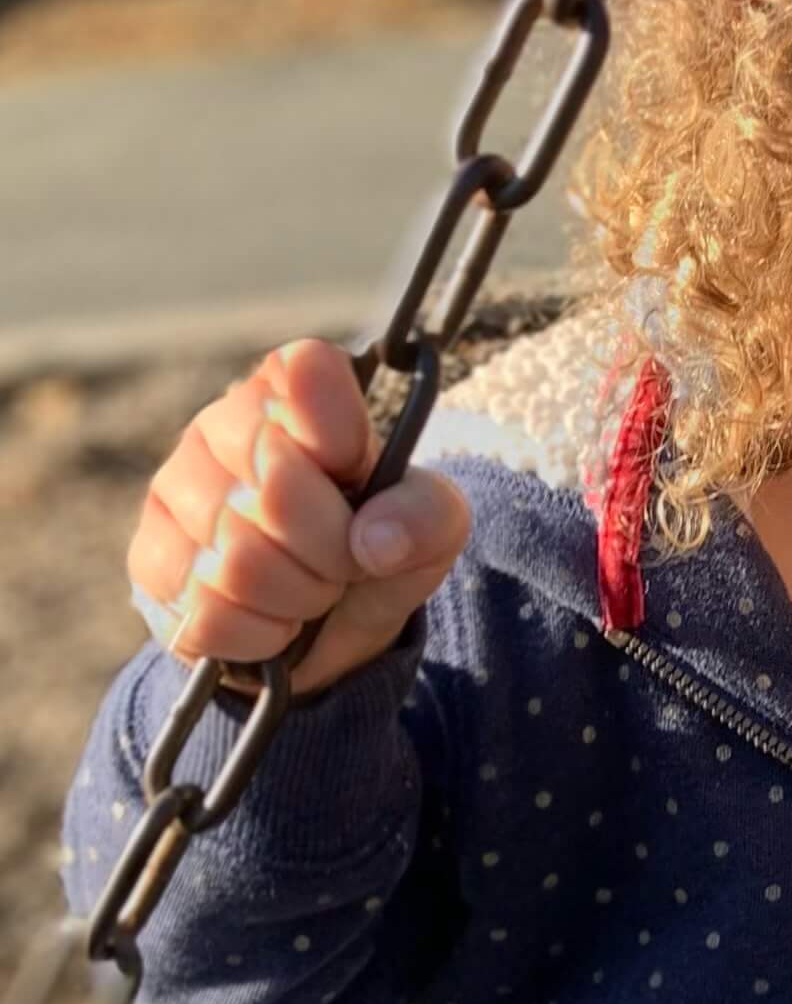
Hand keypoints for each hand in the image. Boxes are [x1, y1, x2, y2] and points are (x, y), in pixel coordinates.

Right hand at [125, 338, 469, 697]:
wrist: (326, 626)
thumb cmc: (375, 547)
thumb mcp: (431, 526)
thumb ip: (428, 514)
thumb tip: (374, 539)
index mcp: (293, 392)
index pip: (306, 370)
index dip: (341, 432)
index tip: (357, 468)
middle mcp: (220, 426)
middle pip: (277, 488)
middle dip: (333, 549)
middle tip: (346, 561)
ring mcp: (173, 492)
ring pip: (238, 559)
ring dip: (298, 597)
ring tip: (312, 591)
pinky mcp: (149, 562)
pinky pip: (206, 612)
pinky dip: (260, 633)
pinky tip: (273, 620)